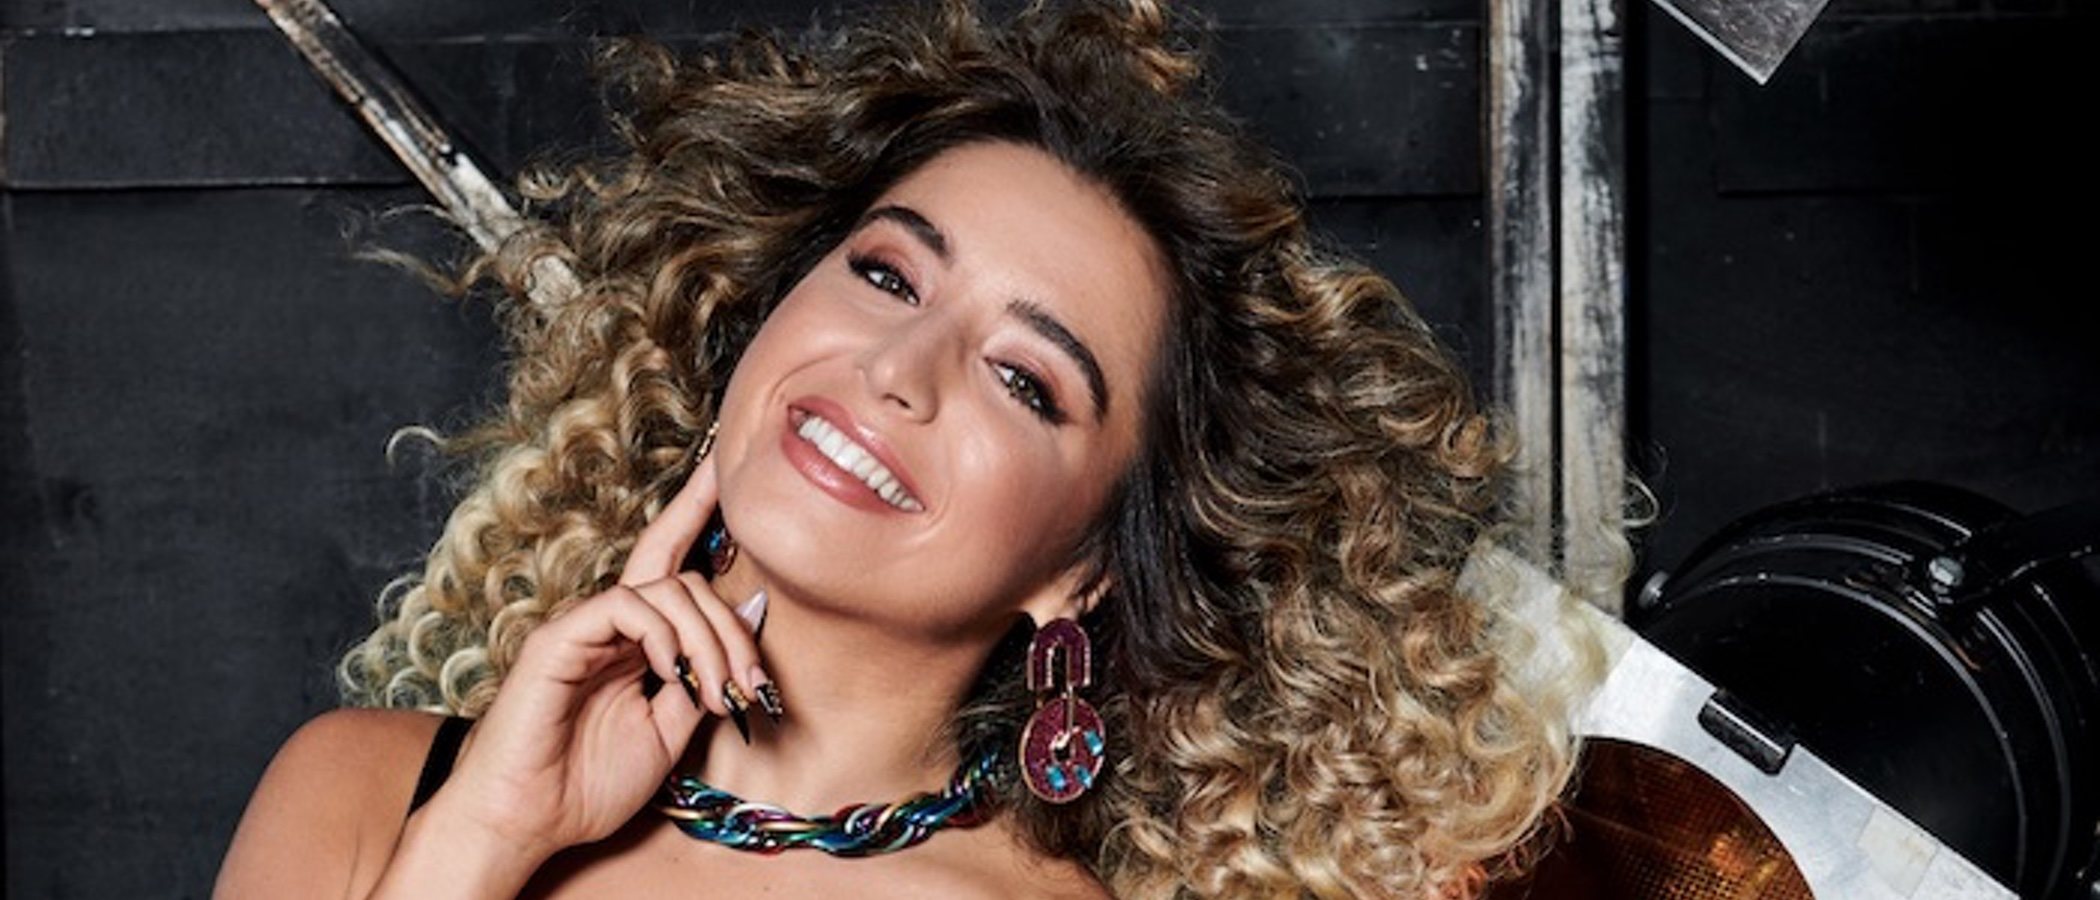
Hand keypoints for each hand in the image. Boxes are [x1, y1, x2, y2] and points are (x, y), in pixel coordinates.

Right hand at [413, 453, 767, 871]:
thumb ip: (704, 680)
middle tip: (752, 686)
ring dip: (709, 640)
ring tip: (718, 692)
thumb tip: (748, 623)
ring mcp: (584, 628)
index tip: (723, 468)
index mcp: (637, 642)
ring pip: (665, 588)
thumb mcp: (670, 733)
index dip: (697, 511)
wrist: (529, 821)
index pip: (672, 562)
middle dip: (733, 629)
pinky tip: (672, 675)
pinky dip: (663, 635)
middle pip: (686, 580)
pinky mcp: (561, 638)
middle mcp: (611, 625)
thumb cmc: (589, 784)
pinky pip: (626, 606)